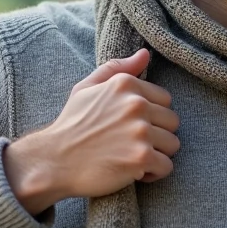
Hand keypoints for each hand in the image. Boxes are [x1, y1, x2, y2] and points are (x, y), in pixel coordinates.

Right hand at [4, 48, 180, 214]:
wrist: (53, 161)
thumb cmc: (71, 125)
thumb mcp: (87, 88)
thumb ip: (117, 68)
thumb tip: (145, 54)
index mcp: (125, 85)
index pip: (164, 99)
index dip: (151, 116)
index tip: (131, 126)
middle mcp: (136, 104)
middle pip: (172, 122)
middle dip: (157, 135)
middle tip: (132, 144)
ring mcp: (140, 131)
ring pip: (173, 144)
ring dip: (157, 154)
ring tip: (133, 157)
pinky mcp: (141, 157)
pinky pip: (167, 166)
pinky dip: (153, 173)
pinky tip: (135, 172)